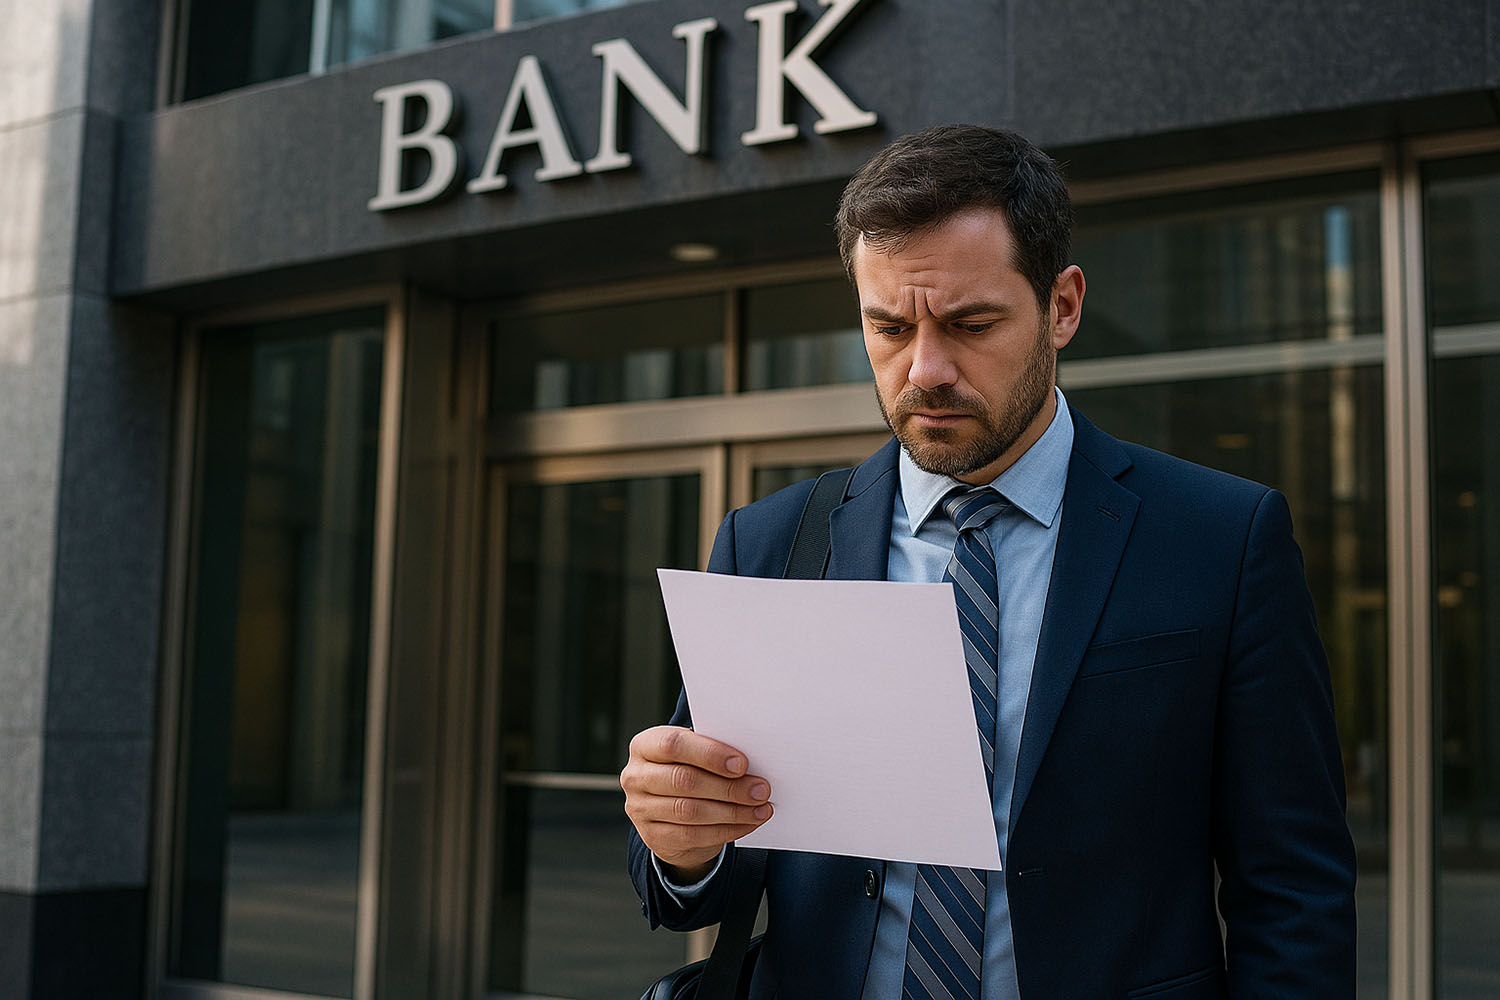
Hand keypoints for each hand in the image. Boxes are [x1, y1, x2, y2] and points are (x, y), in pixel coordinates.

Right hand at [621, 725, 773, 881]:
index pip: (673, 744)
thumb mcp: (693, 755)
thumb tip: (750, 763)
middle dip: (728, 787)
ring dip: (732, 811)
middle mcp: (635, 776)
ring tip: (760, 808)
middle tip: (760, 789)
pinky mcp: (651, 836)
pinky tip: (748, 823)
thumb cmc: (688, 770)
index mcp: (644, 745)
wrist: (669, 811)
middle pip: (684, 780)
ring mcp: (639, 808)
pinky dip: (726, 830)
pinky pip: (693, 835)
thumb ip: (711, 753)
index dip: (709, 754)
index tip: (742, 763)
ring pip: (690, 811)